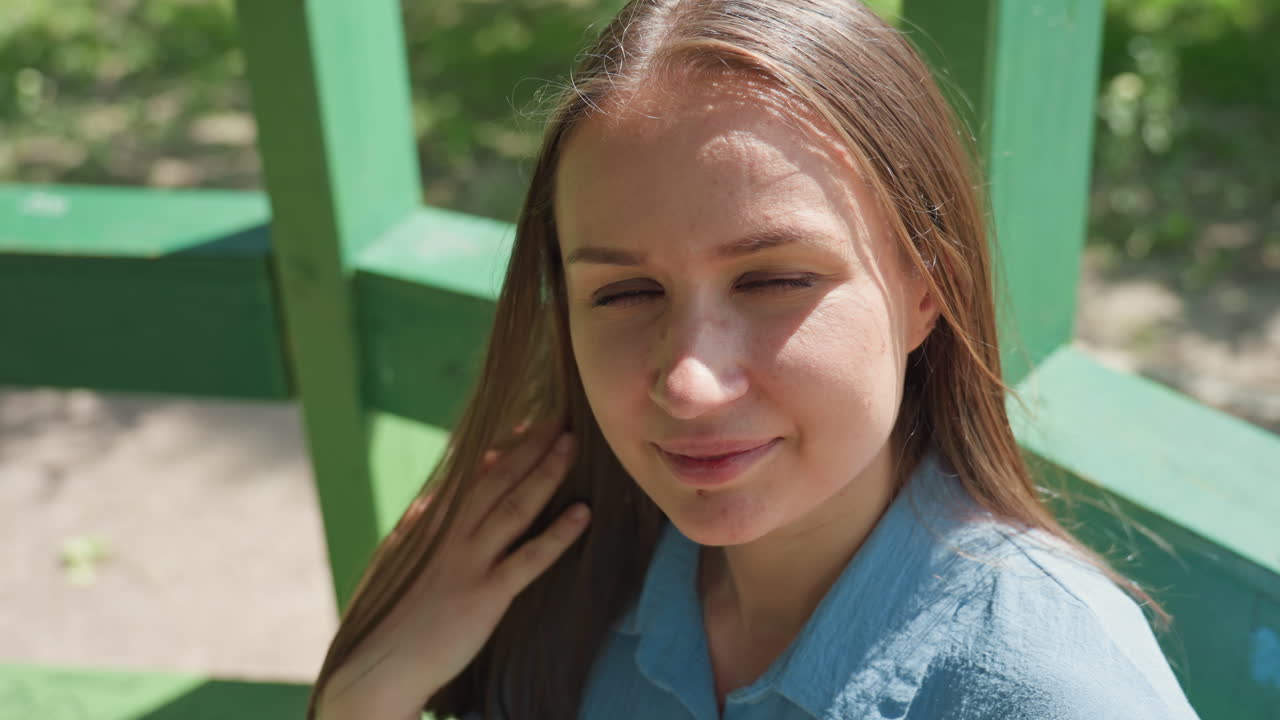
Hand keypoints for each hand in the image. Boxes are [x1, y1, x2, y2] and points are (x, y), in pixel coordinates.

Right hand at [316, 423, 590, 719]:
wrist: (379, 667)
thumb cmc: (392, 618)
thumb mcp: (398, 563)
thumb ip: (417, 529)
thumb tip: (430, 501)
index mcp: (430, 524)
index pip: (471, 473)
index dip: (503, 446)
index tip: (528, 422)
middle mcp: (449, 535)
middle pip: (496, 478)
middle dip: (529, 445)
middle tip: (560, 416)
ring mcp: (467, 562)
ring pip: (514, 507)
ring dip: (546, 473)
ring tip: (572, 445)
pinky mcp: (484, 595)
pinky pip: (528, 559)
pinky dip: (558, 535)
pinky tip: (583, 514)